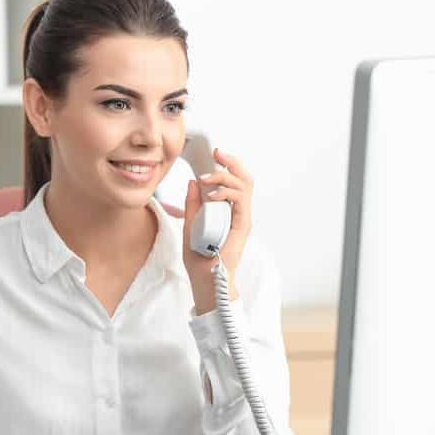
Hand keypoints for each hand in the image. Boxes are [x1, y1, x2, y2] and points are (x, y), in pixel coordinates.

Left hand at [183, 147, 252, 314]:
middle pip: (244, 179)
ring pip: (244, 186)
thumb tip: (193, 183)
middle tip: (217, 153)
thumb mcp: (189, 225)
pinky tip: (212, 194)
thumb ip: (193, 205)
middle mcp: (238, 213)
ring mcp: (242, 219)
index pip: (234, 182)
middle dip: (232, 162)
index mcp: (228, 211)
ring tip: (207, 178)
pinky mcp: (242, 226)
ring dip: (225, 176)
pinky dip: (226, 193)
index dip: (227, 165)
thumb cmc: (199, 259)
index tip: (214, 154)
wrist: (204, 280)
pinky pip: (240, 202)